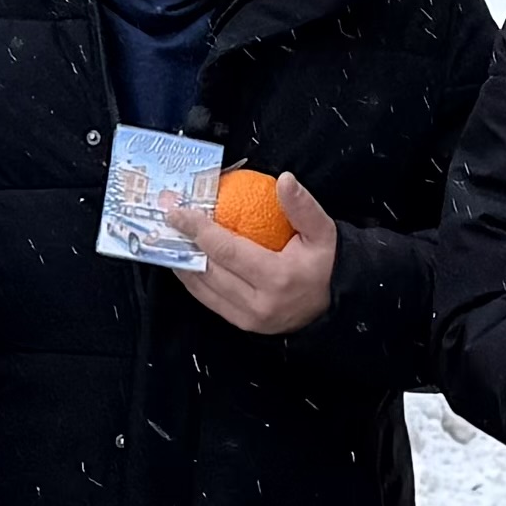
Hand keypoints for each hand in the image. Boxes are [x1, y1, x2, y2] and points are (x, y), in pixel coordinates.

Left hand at [174, 178, 339, 335]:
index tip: (180, 211)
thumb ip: (302, 206)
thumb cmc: (326, 265)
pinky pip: (209, 300)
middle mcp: (259, 303)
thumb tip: (285, 180)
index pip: (227, 250)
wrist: (337, 306)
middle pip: (208, 270)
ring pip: (203, 288)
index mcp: (278, 278)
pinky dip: (194, 279)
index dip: (199, 229)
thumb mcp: (322, 233)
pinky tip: (187, 260)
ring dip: (184, 262)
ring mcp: (249, 319)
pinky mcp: (243, 325)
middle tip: (168, 221)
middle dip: (184, 244)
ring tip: (172, 238)